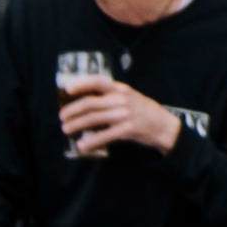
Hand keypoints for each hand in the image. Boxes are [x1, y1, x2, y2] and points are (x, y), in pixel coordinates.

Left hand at [58, 73, 178, 158]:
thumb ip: (112, 97)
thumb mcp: (130, 97)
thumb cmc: (143, 111)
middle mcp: (121, 99)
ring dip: (76, 125)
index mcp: (121, 89)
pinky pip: (104, 135)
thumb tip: (87, 101)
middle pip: (90, 103)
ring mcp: (125, 114)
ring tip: (66, 129)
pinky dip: (91, 141)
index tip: (67, 88)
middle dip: (72, 110)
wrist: (164, 125)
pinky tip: (82, 145)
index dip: (81, 83)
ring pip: (93, 119)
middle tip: (62, 117)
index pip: (98, 81)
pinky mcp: (128, 129)